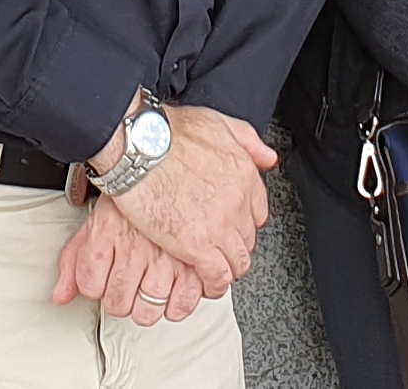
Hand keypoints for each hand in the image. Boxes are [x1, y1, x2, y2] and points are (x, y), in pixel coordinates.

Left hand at [53, 198, 203, 325]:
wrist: (168, 166)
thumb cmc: (134, 194)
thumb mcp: (97, 221)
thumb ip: (74, 259)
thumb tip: (60, 296)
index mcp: (106, 235)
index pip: (90, 286)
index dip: (95, 287)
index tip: (104, 280)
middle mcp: (134, 249)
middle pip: (118, 303)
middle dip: (120, 300)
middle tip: (128, 289)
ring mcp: (165, 257)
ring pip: (148, 310)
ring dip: (147, 307)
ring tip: (150, 292)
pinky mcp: (194, 262)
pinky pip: (183, 302)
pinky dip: (178, 305)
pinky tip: (175, 293)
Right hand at [100, 104, 275, 294]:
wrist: (140, 146)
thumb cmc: (169, 132)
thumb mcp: (218, 123)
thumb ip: (247, 141)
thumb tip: (267, 158)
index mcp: (244, 175)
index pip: (257, 212)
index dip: (243, 222)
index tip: (233, 226)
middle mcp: (238, 202)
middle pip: (248, 237)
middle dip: (235, 245)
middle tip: (220, 249)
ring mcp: (220, 225)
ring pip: (238, 260)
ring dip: (228, 268)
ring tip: (216, 271)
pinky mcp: (196, 245)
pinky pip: (218, 276)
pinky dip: (215, 284)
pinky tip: (207, 284)